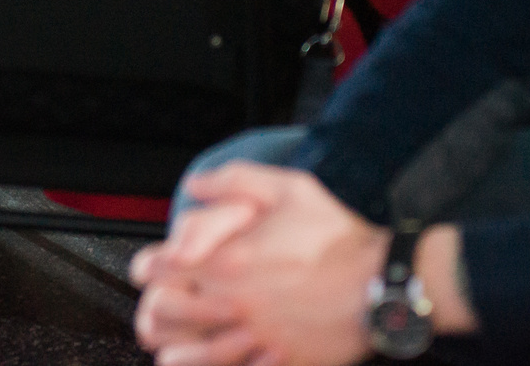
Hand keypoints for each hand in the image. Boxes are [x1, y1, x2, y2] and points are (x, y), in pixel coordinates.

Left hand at [131, 163, 386, 365]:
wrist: (383, 282)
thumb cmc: (339, 236)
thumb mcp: (288, 188)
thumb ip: (235, 181)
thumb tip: (196, 184)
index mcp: (231, 261)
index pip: (164, 268)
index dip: (148, 267)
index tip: (146, 269)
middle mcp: (238, 302)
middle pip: (174, 315)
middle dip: (158, 312)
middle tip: (154, 313)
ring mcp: (259, 336)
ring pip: (201, 355)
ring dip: (180, 355)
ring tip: (169, 356)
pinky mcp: (282, 360)